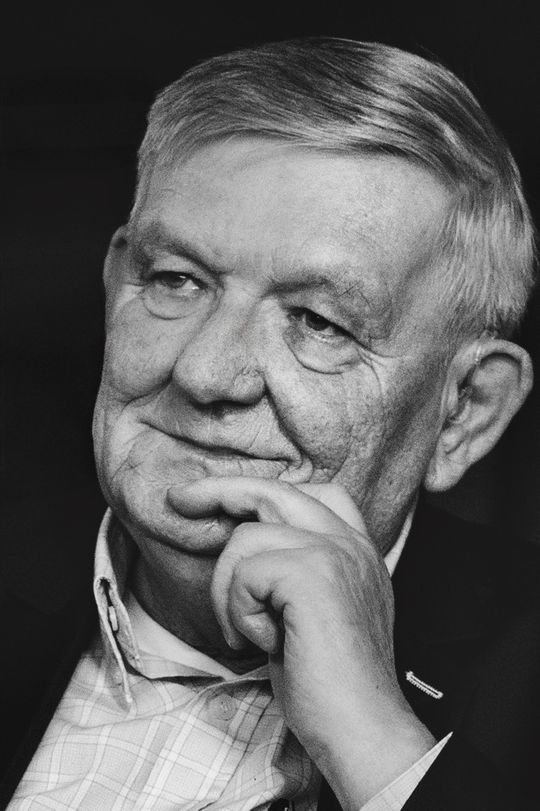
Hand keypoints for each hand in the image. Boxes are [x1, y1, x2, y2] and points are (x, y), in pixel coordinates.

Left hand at [168, 477, 434, 808]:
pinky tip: (265, 643)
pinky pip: (244, 574)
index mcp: (355, 550)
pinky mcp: (313, 573)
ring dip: (230, 592)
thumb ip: (294, 571)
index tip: (218, 499)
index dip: (261, 489)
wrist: (361, 729)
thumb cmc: (329, 685)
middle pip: (273, 490)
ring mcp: (334, 553)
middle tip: (180, 500)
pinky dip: (240, 613)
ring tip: (251, 633)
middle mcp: (349, 542)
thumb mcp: (313, 613)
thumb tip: (242, 543)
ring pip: (246, 538)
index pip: (310, 491)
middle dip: (218, 491)